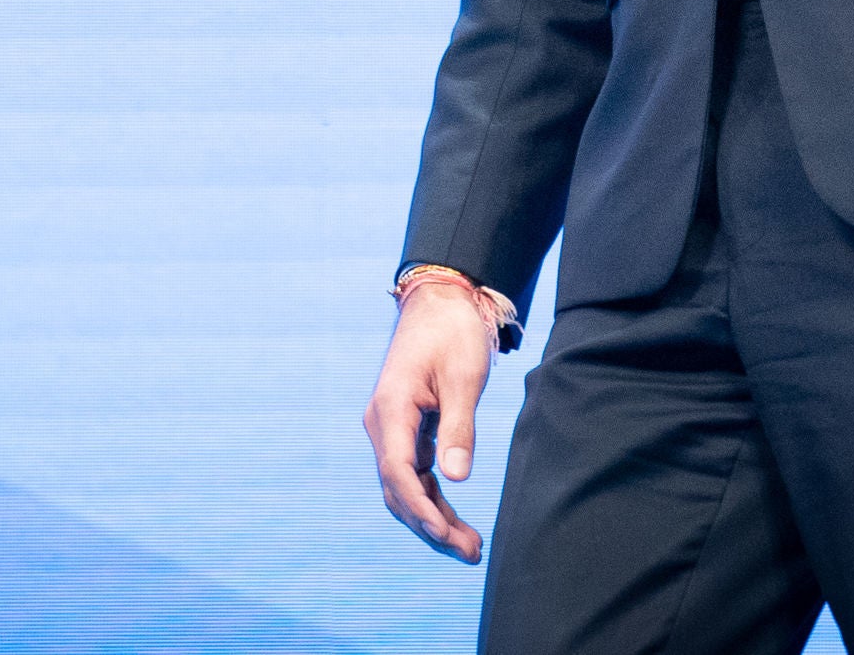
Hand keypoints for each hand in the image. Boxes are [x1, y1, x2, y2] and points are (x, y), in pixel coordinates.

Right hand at [364, 280, 498, 561]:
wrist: (442, 302)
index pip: (397, 472)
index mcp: (391, 408)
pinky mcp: (406, 431)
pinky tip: (455, 521)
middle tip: (470, 552)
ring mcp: (392, 429)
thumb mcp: (464, 377)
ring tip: (469, 547)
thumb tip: (456, 479)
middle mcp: (383, 424)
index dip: (420, 509)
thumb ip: (459, 428)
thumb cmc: (453, 333)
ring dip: (433, 518)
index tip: (444, 535)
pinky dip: (433, 499)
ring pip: (405, 487)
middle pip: (399, 489)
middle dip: (431, 525)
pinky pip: (414, 475)